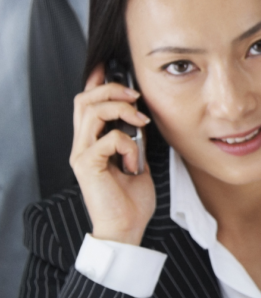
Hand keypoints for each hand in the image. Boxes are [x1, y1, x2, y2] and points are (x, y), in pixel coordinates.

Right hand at [71, 66, 154, 245]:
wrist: (126, 229)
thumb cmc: (131, 199)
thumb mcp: (137, 160)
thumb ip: (134, 139)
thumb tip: (141, 118)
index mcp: (92, 142)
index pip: (86, 102)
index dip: (97, 82)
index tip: (113, 68)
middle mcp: (82, 145)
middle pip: (83, 99)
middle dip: (110, 89)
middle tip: (135, 96)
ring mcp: (82, 155)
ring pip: (91, 112)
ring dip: (120, 110)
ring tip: (140, 122)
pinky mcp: (87, 166)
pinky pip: (107, 140)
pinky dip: (128, 145)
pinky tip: (135, 162)